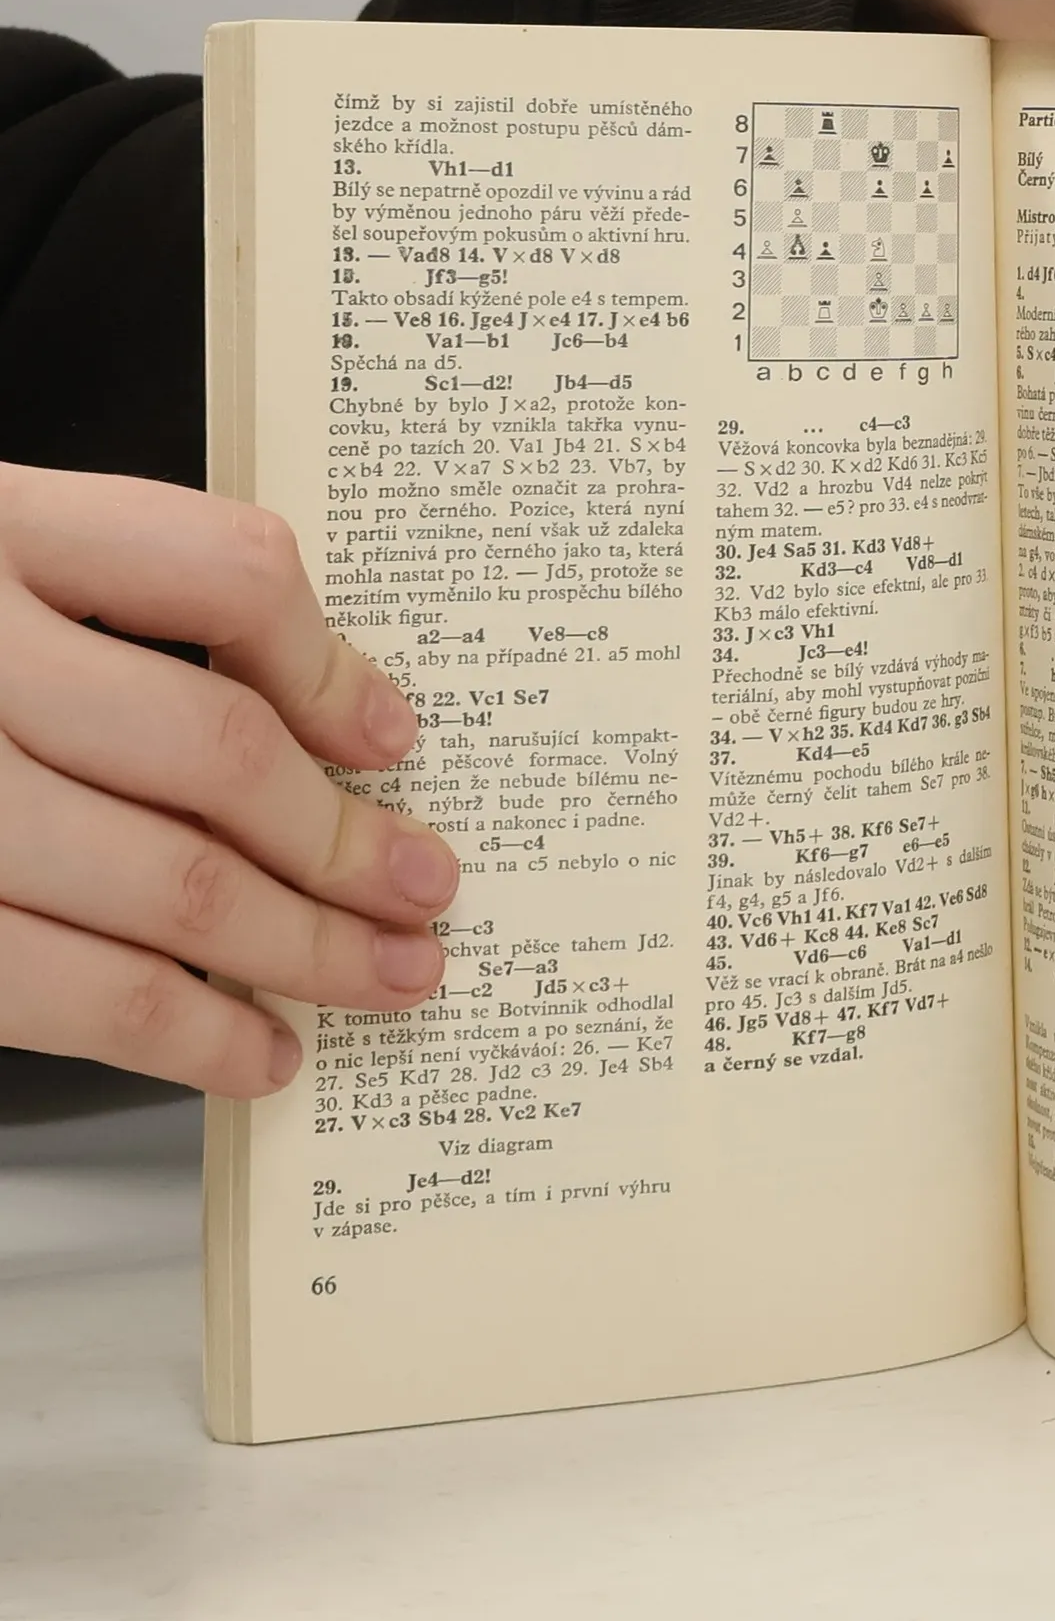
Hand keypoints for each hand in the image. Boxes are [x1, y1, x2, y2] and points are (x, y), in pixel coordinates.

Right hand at [0, 466, 457, 1097]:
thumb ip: (116, 606)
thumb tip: (334, 721)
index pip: (224, 571)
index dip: (332, 665)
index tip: (394, 737)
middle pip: (217, 754)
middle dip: (348, 845)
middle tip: (429, 891)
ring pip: (165, 887)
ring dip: (305, 953)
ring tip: (389, 980)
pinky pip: (60, 991)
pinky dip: (185, 1034)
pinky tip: (256, 1049)